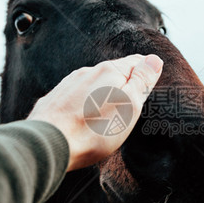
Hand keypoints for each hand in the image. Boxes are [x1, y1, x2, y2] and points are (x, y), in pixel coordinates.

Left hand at [27, 54, 163, 170]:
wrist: (50, 143)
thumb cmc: (94, 129)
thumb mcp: (130, 105)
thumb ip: (142, 81)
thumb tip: (153, 59)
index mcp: (110, 71)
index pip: (136, 62)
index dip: (146, 71)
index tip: (151, 80)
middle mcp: (88, 72)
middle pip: (113, 73)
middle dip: (124, 83)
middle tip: (133, 99)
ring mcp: (69, 84)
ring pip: (93, 84)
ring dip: (103, 93)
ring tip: (109, 111)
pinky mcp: (55, 99)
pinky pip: (75, 96)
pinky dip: (84, 103)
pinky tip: (85, 117)